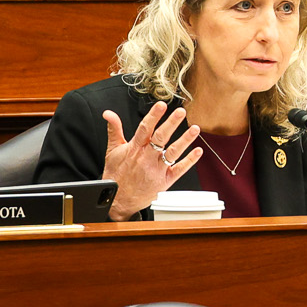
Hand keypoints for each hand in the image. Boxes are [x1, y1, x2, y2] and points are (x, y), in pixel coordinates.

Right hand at [101, 102, 203, 220]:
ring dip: (185, 140)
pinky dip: (189, 161)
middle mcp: (146, 158)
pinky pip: (179, 170)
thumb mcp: (112, 151)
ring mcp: (156, 170)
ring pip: (173, 153)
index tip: (161, 105)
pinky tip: (198, 151)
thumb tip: (109, 114)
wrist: (118, 201)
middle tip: (181, 112)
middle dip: (171, 124)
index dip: (153, 116)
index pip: (144, 129)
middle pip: (160, 138)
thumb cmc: (116, 176)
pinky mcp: (164, 181)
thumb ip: (114, 130)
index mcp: (134, 149)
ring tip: (195, 129)